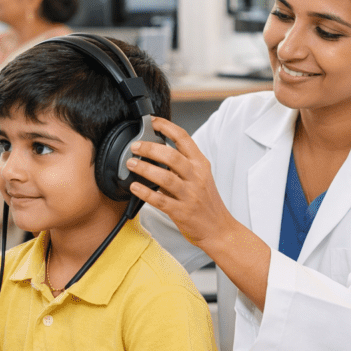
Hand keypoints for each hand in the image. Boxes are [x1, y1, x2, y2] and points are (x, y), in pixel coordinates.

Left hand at [124, 117, 241, 246]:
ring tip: (131, 164)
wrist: (219, 229)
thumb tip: (156, 150)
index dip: (166, 126)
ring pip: (165, 177)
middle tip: (135, 146)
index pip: (183, 138)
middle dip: (150, 148)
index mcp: (201, 164)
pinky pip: (160, 200)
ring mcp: (190, 195)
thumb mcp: (200, 176)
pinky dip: (145, 192)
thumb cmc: (206, 202)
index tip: (151, 121)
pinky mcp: (182, 212)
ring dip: (145, 169)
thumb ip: (182, 164)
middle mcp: (196, 177)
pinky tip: (134, 187)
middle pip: (172, 156)